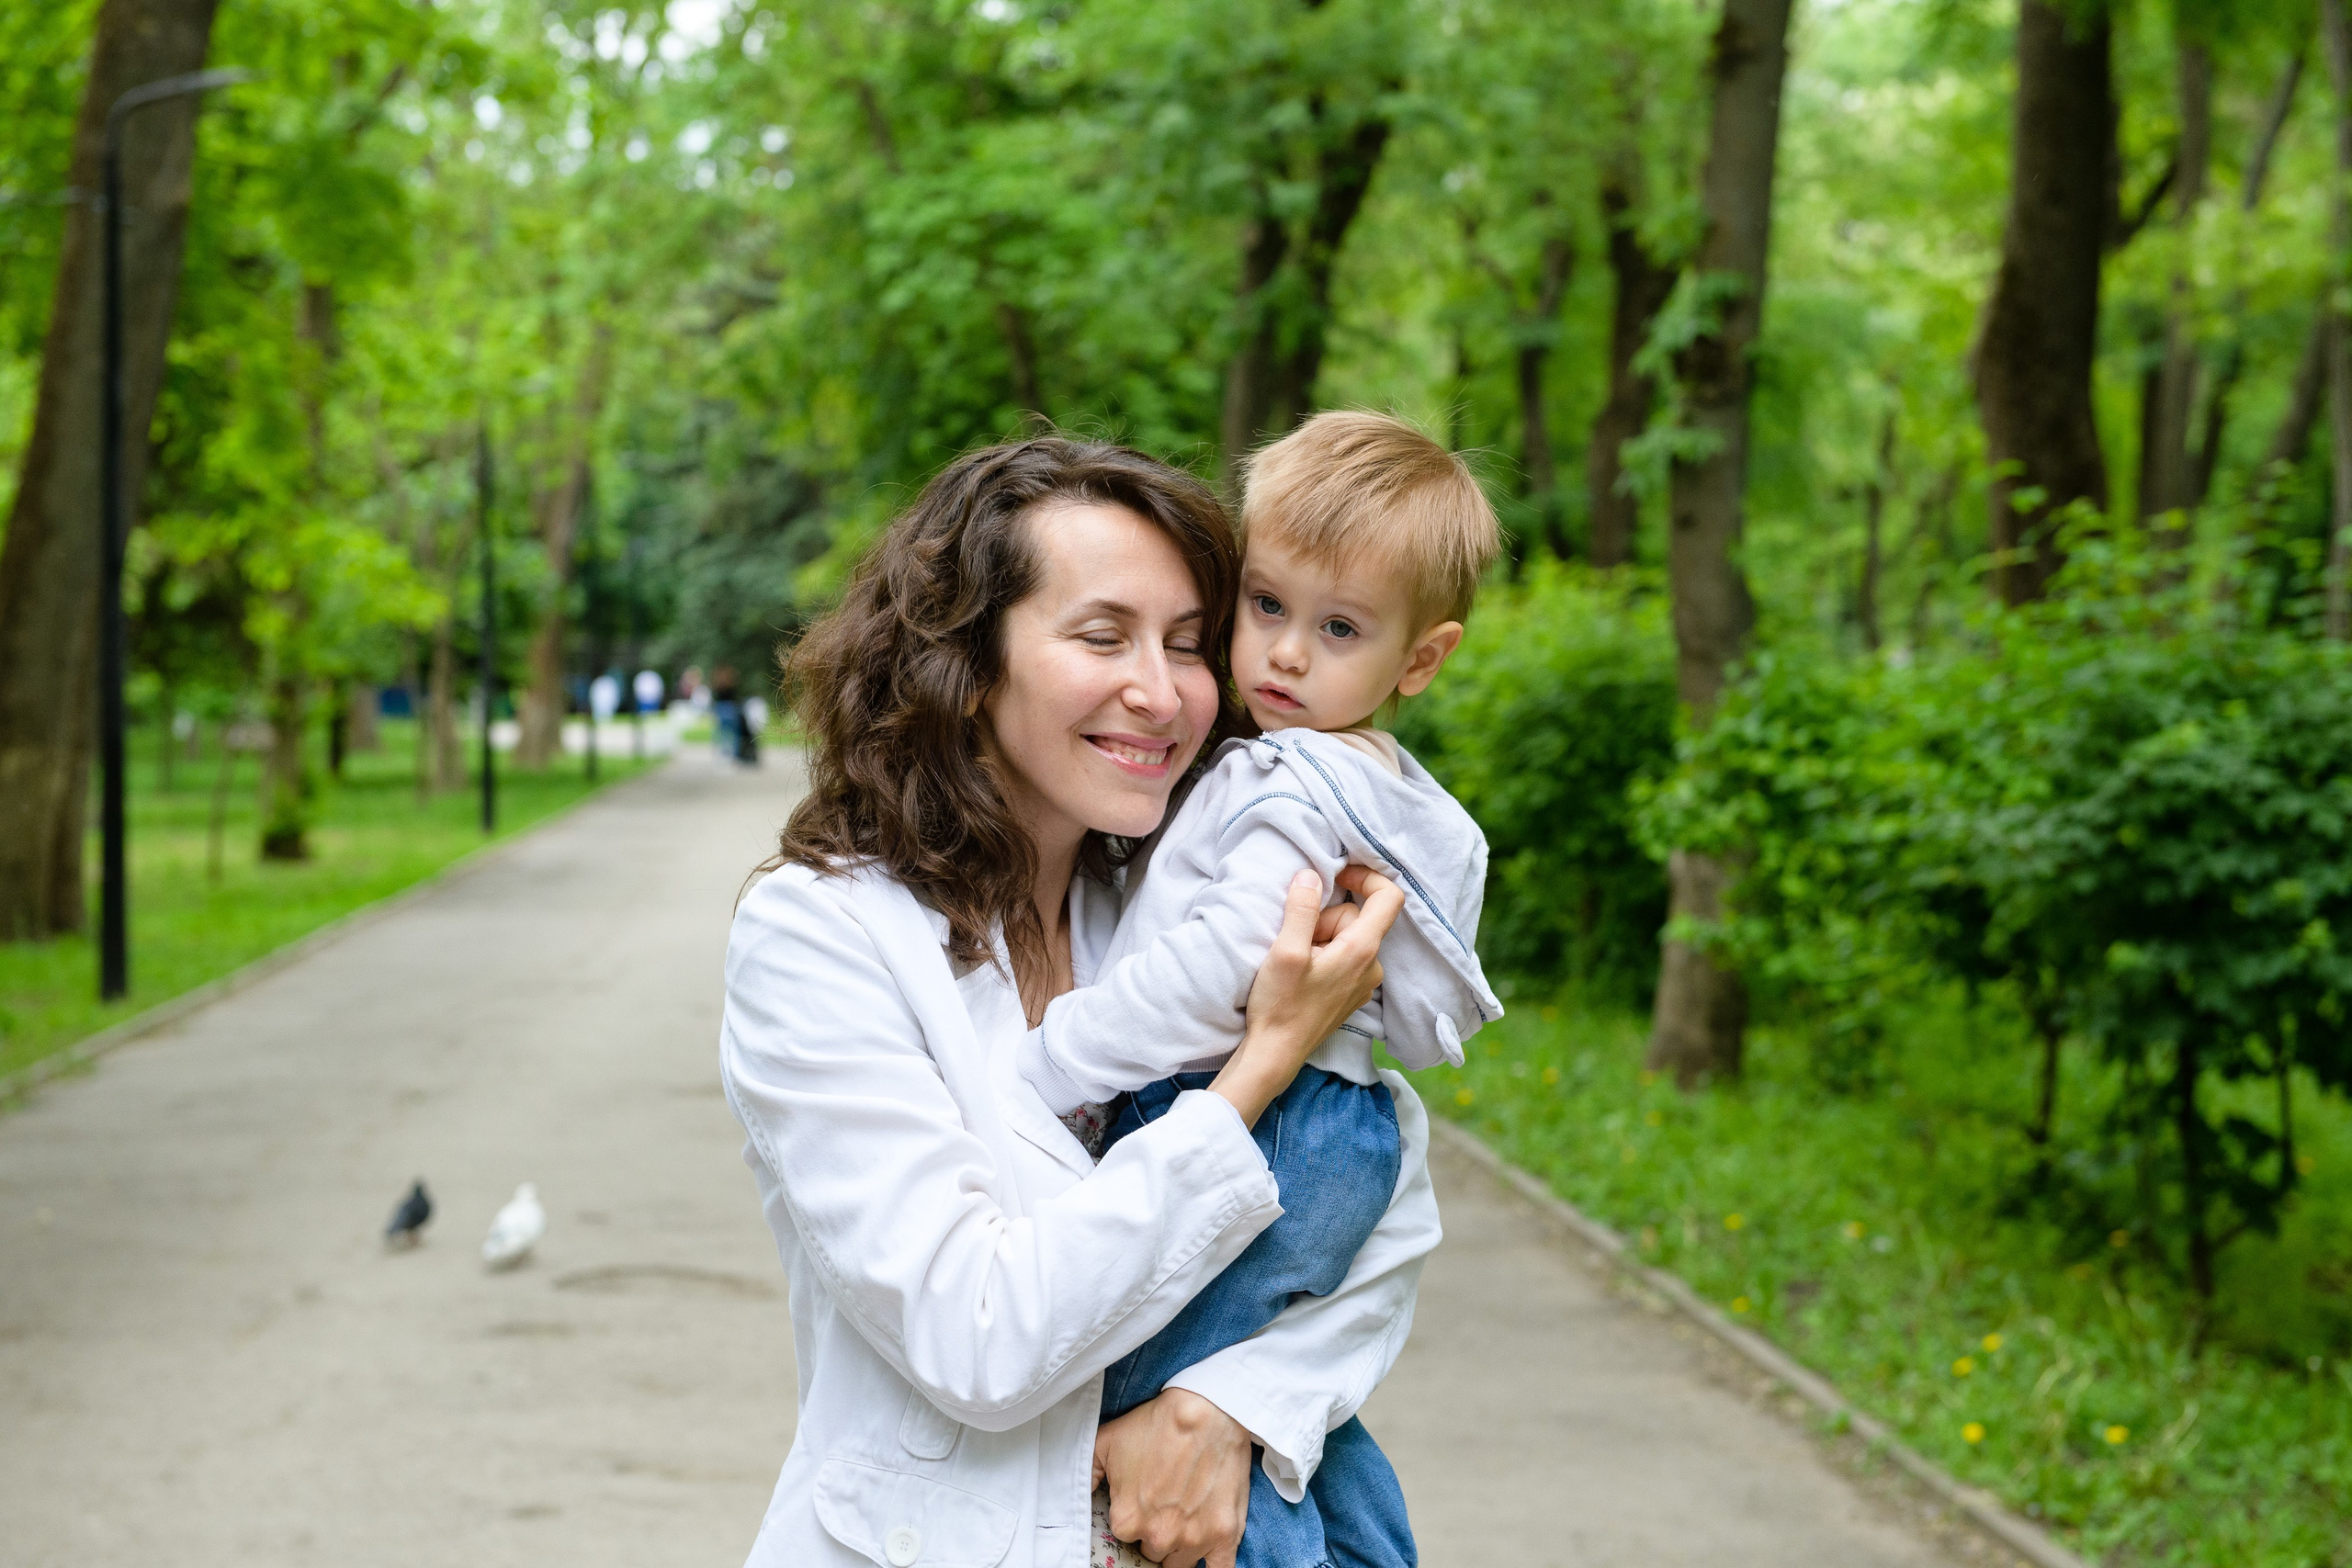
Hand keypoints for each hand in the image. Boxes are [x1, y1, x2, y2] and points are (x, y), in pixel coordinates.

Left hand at [1093, 1388, 1251, 1567]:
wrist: (1208, 1409)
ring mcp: (1195, 1539)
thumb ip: (1086, 1474)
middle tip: (1165, 1502)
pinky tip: (1205, 1554)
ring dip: (1180, 1546)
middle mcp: (1159, 1536)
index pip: (1124, 1535)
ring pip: (1180, 1563)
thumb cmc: (1157, 1423)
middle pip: (1152, 1550)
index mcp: (1127, 1520)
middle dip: (1156, 1531)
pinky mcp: (1225, 1535)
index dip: (1133, 1515)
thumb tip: (1071, 1496)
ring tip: (1185, 1516)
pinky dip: (1212, 1566)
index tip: (1142, 1498)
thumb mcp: (1106, 1440)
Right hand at [1211, 866, 1402, 1126]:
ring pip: (1348, 937)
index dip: (1366, 876)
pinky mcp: (1351, 992)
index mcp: (1361, 951)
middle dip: (1325, 917)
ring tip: (1296, 960)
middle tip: (1297, 939)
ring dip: (1321, 937)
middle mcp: (1371, 966)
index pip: (1389, 897)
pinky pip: (1344, 957)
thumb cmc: (1280, 1005)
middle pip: (1357, 917)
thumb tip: (1312, 875)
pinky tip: (1301, 972)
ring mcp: (1363, 982)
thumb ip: (1302, 908)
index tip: (1337, 875)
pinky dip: (1324, 954)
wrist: (1276, 1054)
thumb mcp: (1286, 951)